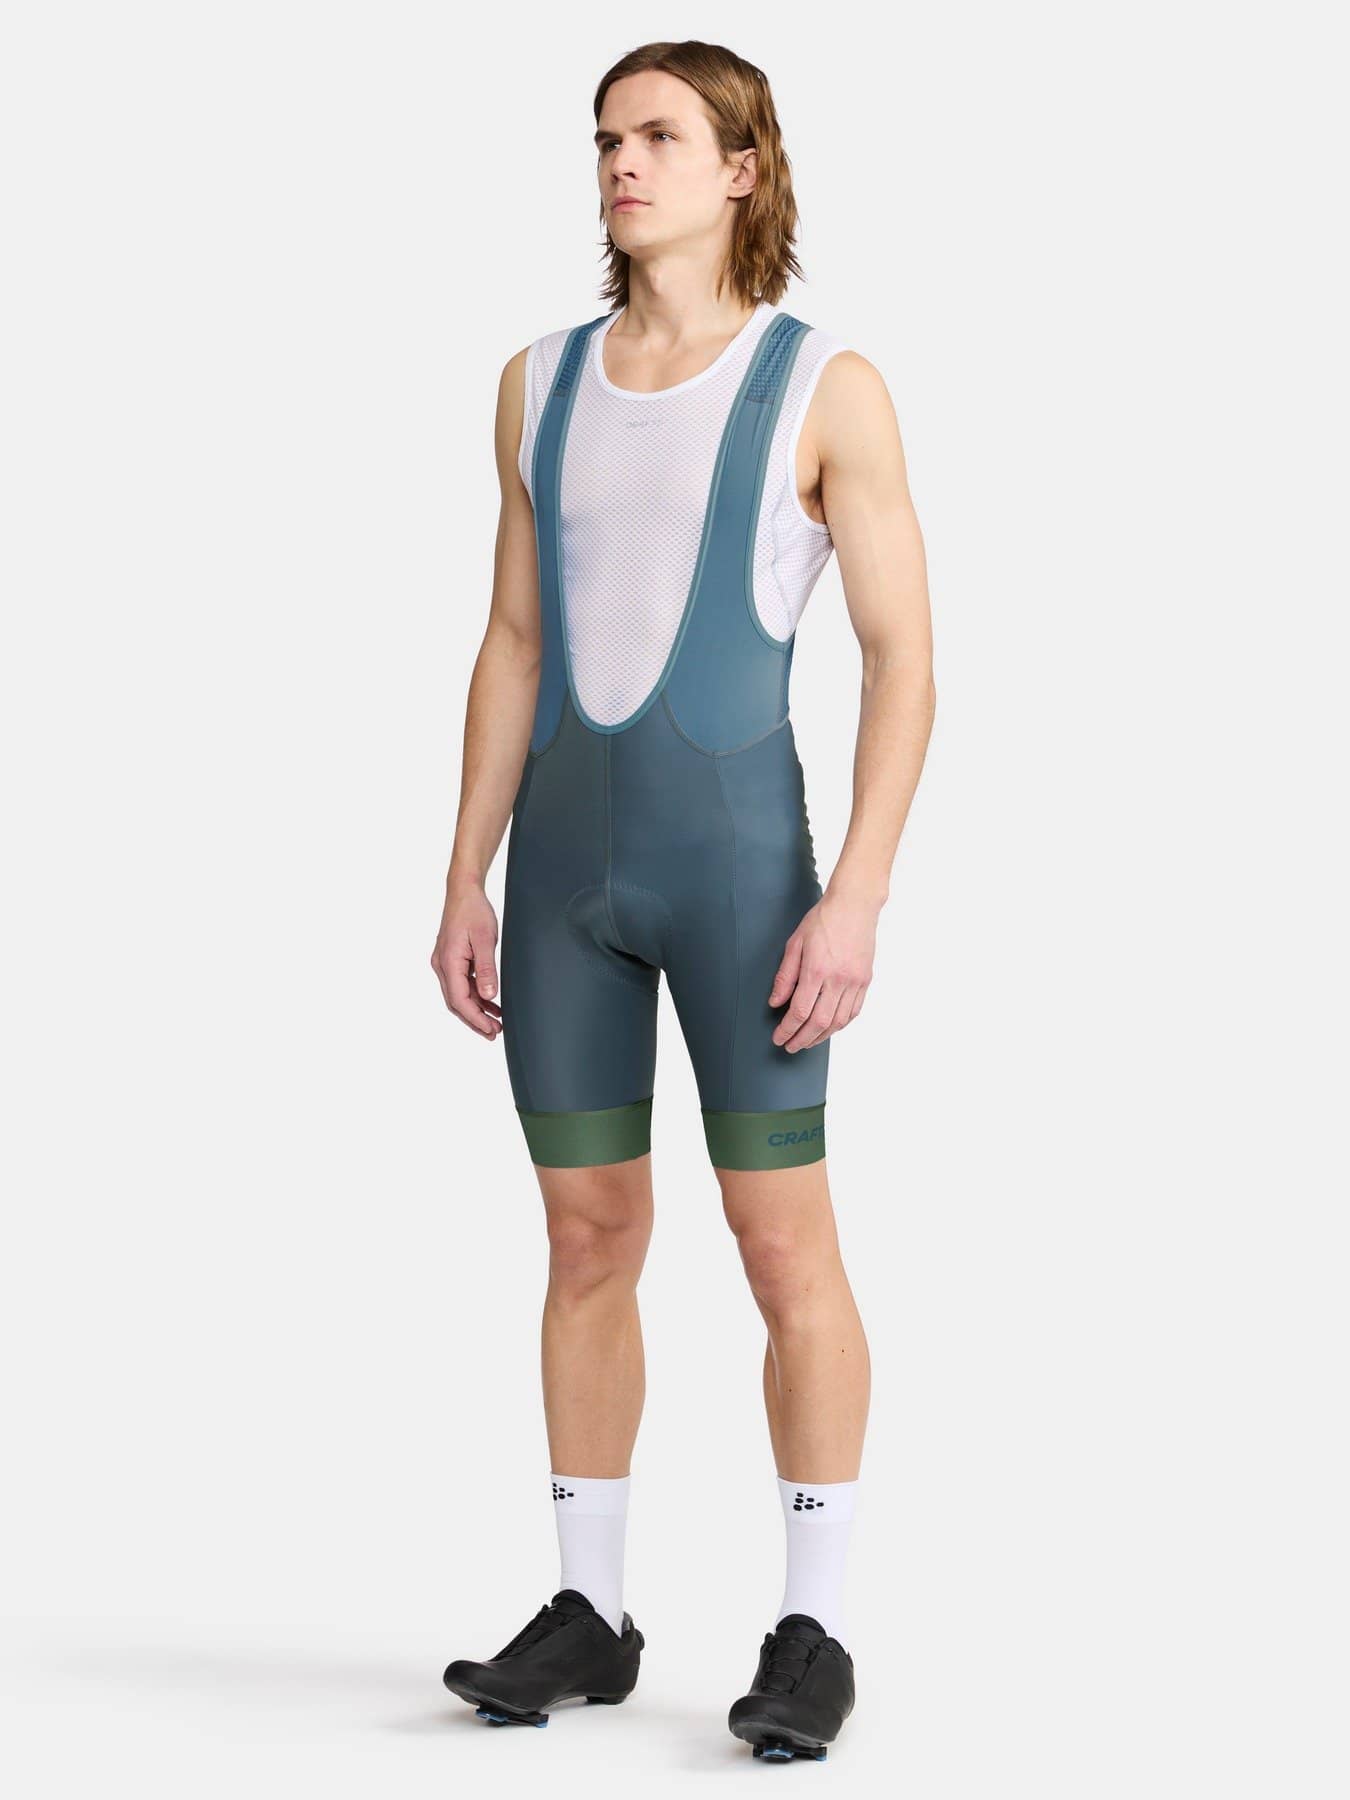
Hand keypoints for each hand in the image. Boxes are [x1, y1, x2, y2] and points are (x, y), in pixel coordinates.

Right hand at [431, 880, 502, 1039]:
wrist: (464, 891)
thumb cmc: (474, 911)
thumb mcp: (485, 939)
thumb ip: (486, 968)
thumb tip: (488, 995)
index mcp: (448, 962)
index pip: (459, 1000)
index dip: (475, 1019)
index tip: (491, 1030)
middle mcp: (442, 965)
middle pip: (456, 1002)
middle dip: (475, 1020)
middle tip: (494, 1033)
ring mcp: (445, 963)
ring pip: (459, 995)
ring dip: (476, 1010)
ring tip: (495, 1023)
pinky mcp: (452, 959)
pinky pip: (461, 984)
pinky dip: (475, 996)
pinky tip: (490, 1002)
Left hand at [768, 890, 877, 1052]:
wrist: (855, 905)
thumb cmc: (823, 920)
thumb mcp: (794, 943)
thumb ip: (785, 976)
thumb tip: (775, 1003)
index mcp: (817, 970)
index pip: (800, 1011)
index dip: (787, 1030)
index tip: (779, 1038)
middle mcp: (838, 979)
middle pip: (819, 1023)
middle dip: (802, 1039)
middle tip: (790, 1046)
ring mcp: (855, 982)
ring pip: (838, 1022)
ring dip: (821, 1037)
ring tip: (807, 1041)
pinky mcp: (865, 980)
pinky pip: (853, 1012)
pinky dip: (840, 1025)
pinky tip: (829, 1028)